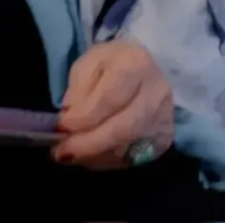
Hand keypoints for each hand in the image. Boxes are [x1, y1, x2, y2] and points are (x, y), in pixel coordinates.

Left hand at [52, 41, 174, 169]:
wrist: (146, 72)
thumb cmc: (112, 66)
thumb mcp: (88, 64)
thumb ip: (77, 90)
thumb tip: (69, 121)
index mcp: (136, 64)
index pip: (109, 99)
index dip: (83, 117)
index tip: (61, 126)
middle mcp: (157, 93)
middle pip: (122, 129)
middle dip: (87, 145)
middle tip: (62, 152)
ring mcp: (163, 119)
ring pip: (125, 149)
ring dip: (93, 156)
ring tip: (72, 153)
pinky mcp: (162, 140)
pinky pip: (130, 160)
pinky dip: (106, 161)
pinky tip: (92, 154)